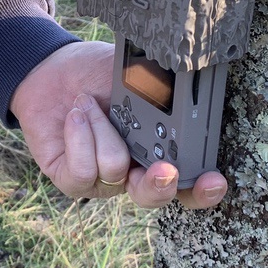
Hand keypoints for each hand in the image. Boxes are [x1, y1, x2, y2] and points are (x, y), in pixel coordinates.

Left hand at [9, 41, 228, 209]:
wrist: (51, 70)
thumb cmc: (97, 72)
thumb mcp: (134, 74)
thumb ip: (159, 84)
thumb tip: (181, 81)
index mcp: (159, 149)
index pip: (189, 182)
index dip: (205, 189)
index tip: (215, 180)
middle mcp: (134, 171)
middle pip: (156, 196)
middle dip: (161, 184)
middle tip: (164, 169)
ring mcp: (102, 179)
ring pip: (115, 170)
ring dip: (102, 127)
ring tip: (88, 101)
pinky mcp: (71, 180)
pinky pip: (82, 171)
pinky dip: (80, 136)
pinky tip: (76, 114)